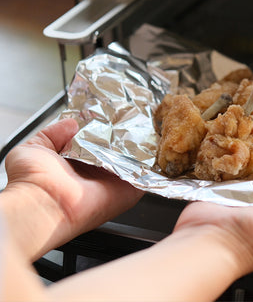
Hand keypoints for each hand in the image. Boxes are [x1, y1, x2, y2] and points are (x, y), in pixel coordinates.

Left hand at [2, 118, 142, 260]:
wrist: (41, 203)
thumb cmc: (32, 180)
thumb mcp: (36, 147)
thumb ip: (53, 133)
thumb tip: (73, 122)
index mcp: (78, 166)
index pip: (99, 146)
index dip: (106, 131)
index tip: (116, 115)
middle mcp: (97, 176)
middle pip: (119, 153)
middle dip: (127, 137)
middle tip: (135, 118)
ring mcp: (113, 185)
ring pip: (135, 164)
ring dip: (142, 149)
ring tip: (149, 128)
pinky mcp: (127, 193)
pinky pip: (146, 178)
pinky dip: (151, 165)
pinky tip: (153, 146)